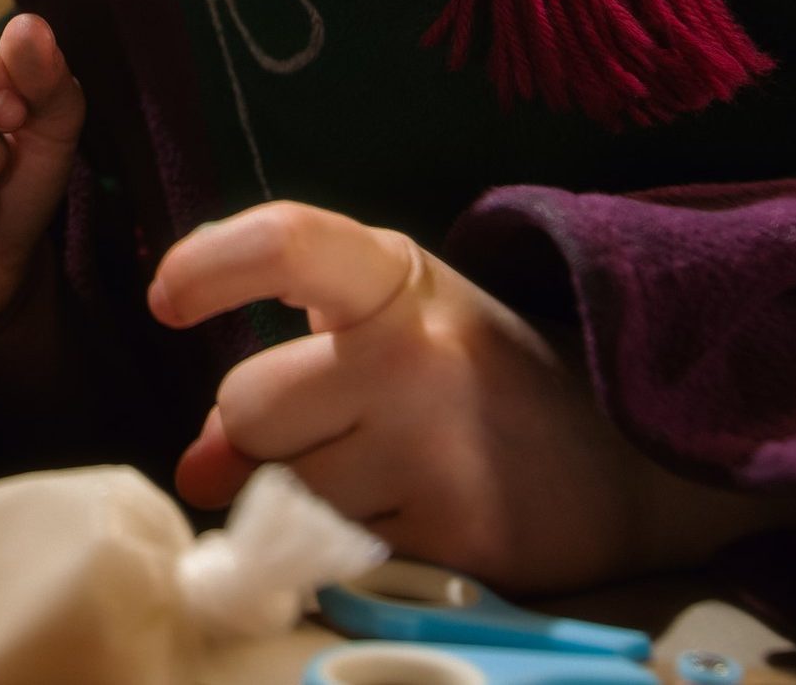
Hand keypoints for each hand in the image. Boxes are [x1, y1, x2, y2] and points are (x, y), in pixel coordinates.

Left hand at [150, 201, 795, 593]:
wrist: (628, 455)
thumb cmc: (473, 377)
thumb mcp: (388, 330)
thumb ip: (283, 369)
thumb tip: (196, 469)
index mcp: (395, 278)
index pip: (287, 241)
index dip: (209, 265)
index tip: (167, 300)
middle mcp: (415, 354)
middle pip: (247, 407)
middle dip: (259, 433)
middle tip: (330, 430)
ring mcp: (437, 450)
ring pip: (281, 492)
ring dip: (301, 497)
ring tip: (379, 475)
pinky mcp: (456, 537)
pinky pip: (333, 554)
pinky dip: (350, 546)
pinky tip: (409, 516)